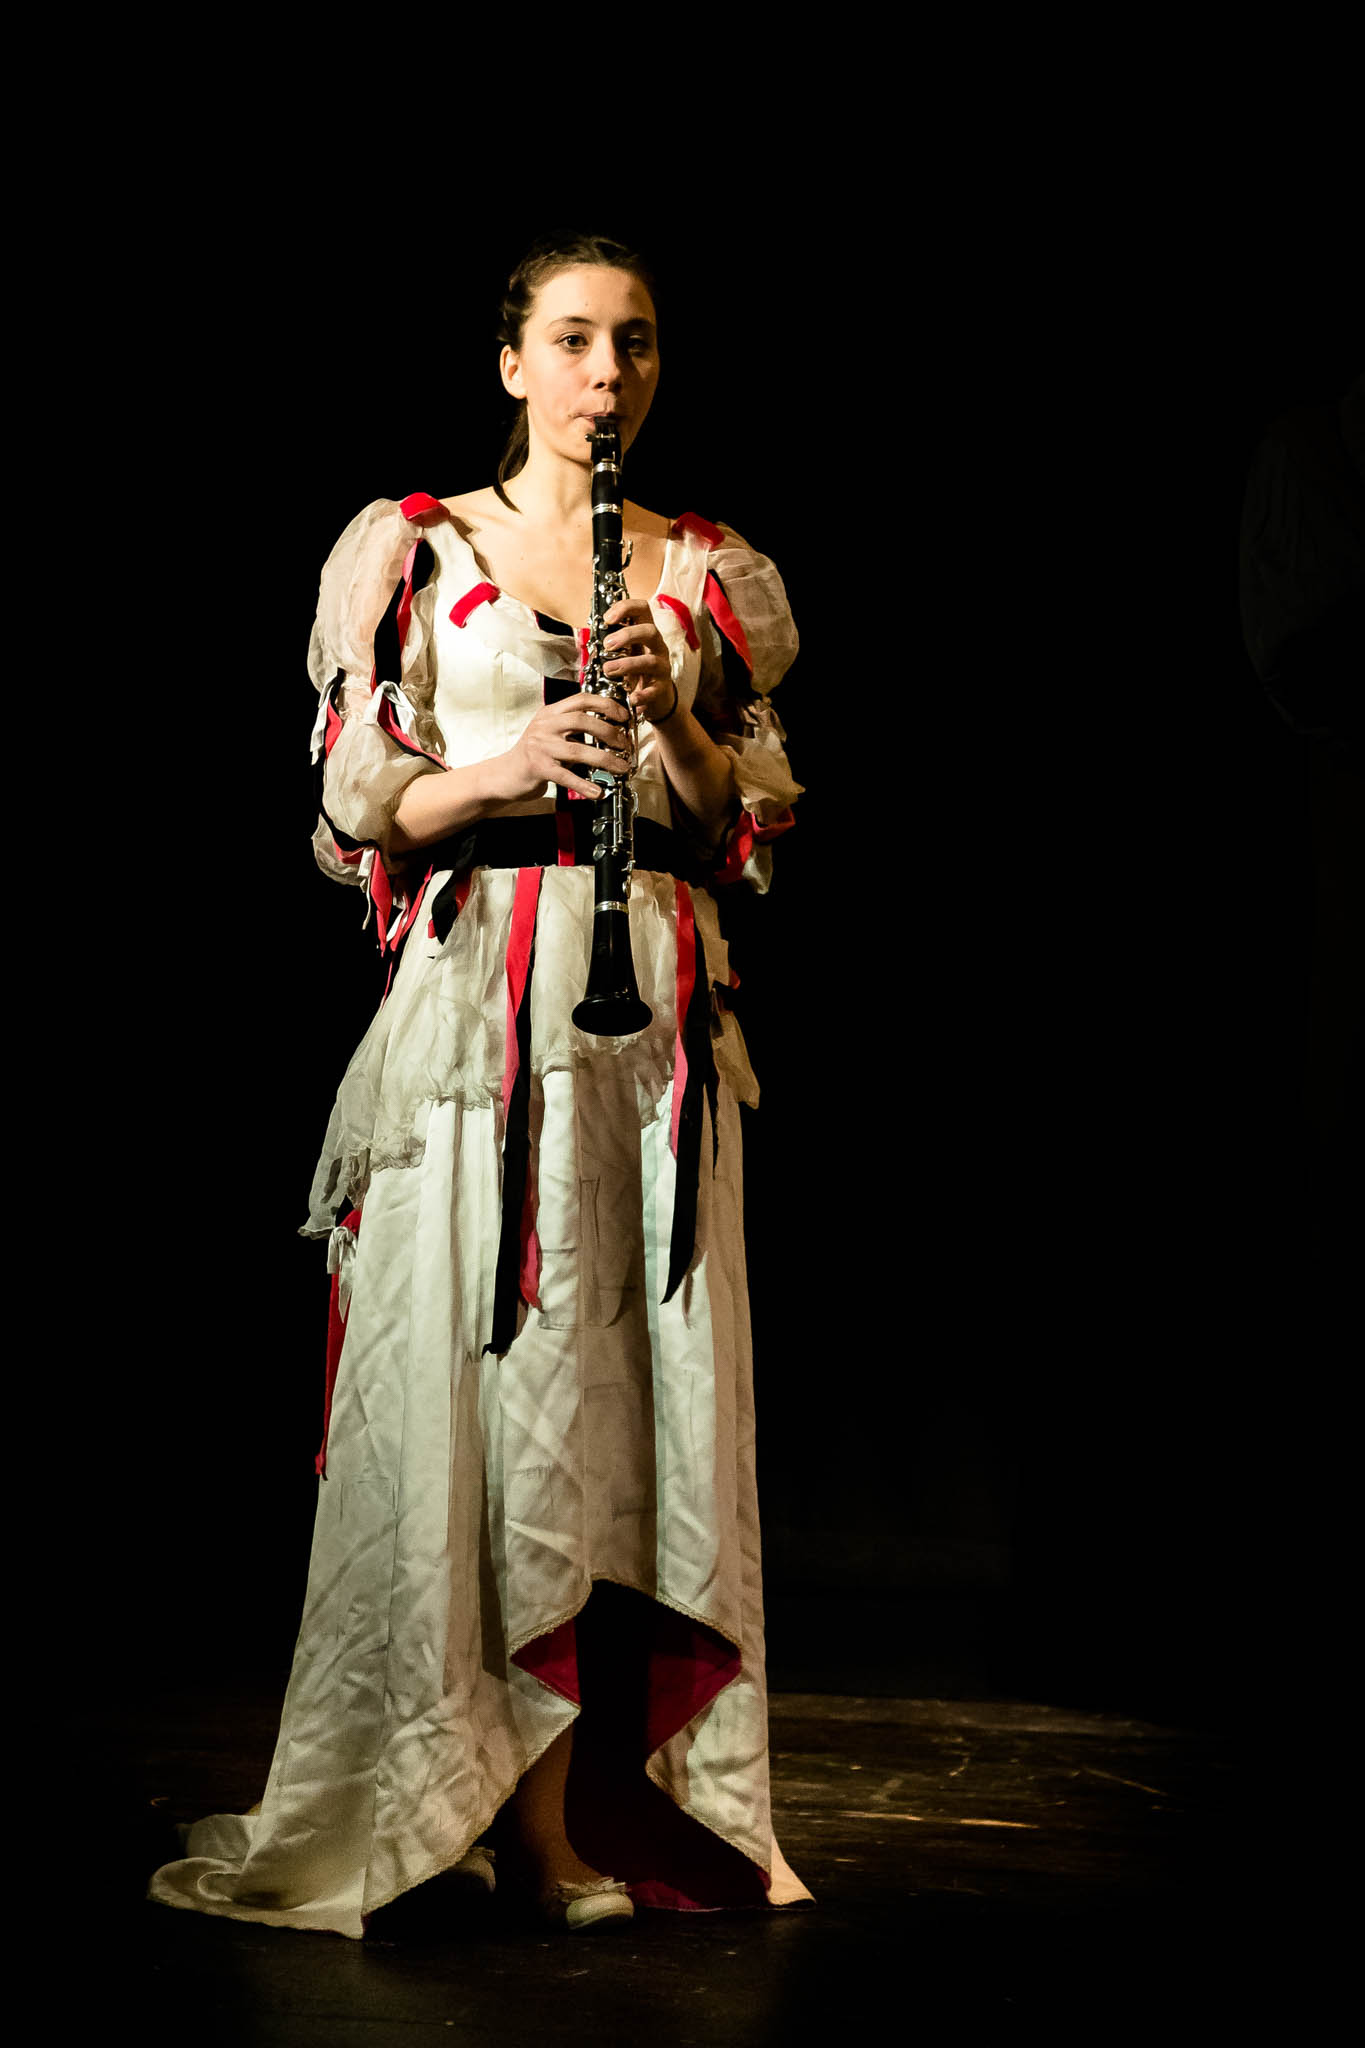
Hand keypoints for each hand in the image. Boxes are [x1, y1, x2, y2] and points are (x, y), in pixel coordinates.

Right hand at [487, 692, 631, 802]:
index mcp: (550, 713)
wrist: (505, 774)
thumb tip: (610, 735)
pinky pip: (566, 776)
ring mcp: (540, 746)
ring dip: (605, 760)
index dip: (606, 705)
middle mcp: (544, 725)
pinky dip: (584, 785)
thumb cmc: (534, 755)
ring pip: (578, 750)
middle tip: (624, 745)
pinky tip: (598, 792)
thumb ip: (573, 730)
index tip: (623, 716)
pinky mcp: (537, 768)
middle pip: (582, 721)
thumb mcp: (551, 733)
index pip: (581, 699)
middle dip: (609, 732)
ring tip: (621, 768)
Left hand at [603, 599, 675, 724]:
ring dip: (627, 664)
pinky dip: (642, 695)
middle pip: (650, 631)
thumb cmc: (635, 670)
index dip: (626, 608)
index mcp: (645, 632)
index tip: (607, 618)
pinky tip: (631, 698)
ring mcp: (661, 667)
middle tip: (606, 645)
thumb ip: (610, 642)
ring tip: (608, 669)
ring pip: (650, 660)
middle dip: (627, 635)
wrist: (655, 698)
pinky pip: (653, 690)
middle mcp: (657, 647)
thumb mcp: (624, 652)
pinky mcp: (661, 688)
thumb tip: (586, 636)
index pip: (642, 609)